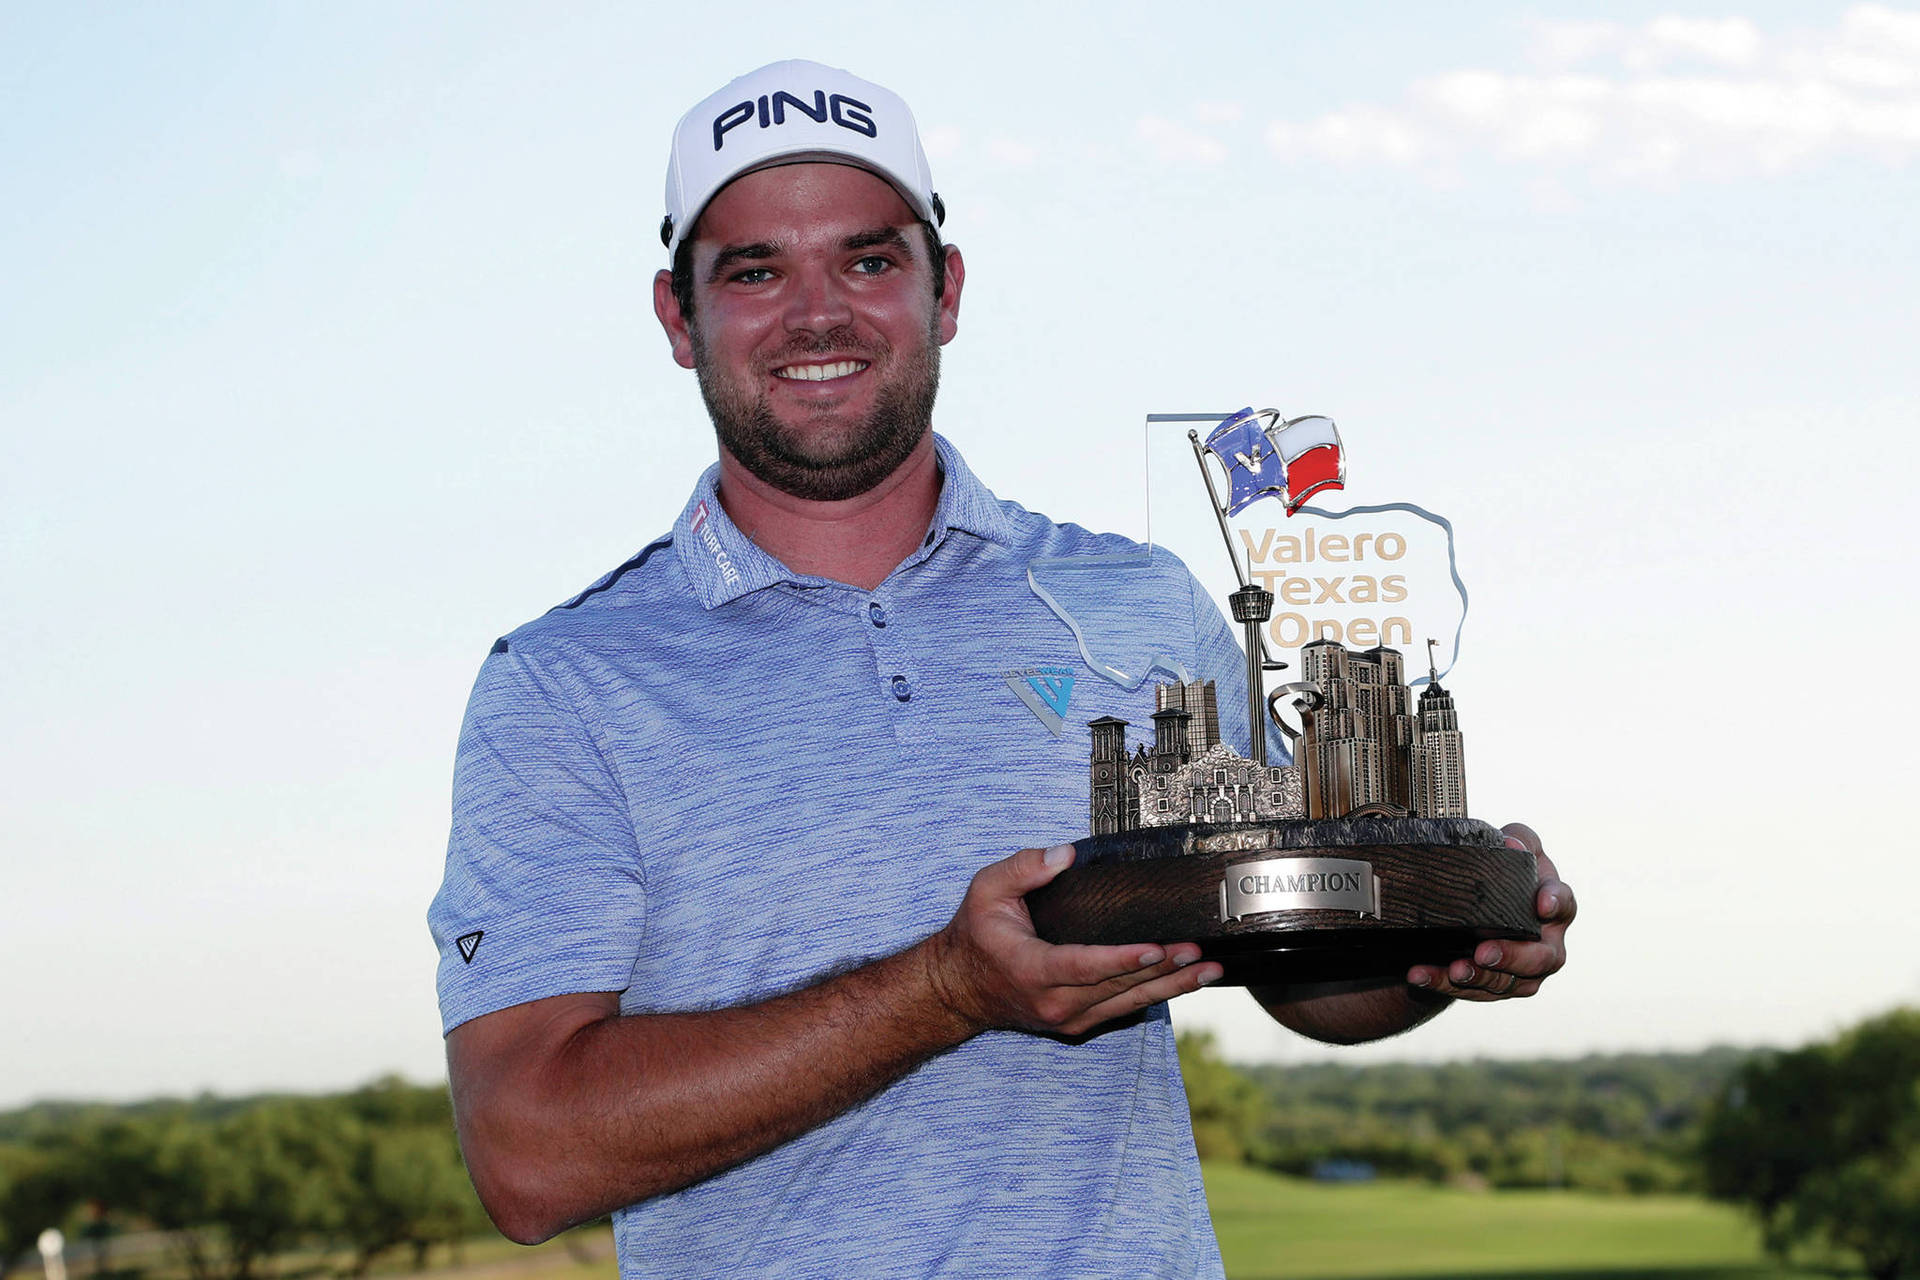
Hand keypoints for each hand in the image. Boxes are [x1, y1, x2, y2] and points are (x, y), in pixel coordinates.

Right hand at [924, 844, 1221, 1036]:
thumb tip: (1064, 856)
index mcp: (1033, 969)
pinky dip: (1155, 994)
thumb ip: (1023, 868)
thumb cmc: (977, 935)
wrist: (957, 989)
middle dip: (1163, 969)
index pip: (1086, 966)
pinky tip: (1184, 981)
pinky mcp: (1077, 1023)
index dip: (1124, 959)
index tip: (1157, 949)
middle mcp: (1055, 1002)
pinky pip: (1123, 1009)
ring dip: (1171, 987)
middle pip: (1119, 987)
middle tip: (1200, 952)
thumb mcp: (987, 891)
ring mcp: (1068, 1018)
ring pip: (1128, 1003)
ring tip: (1208, 971)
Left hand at [1407, 822, 1573, 1000]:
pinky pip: (1472, 991)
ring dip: (1479, 978)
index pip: (1564, 904)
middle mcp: (1546, 944)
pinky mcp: (1494, 986)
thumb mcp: (1513, 846)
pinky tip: (1420, 974)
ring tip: (1454, 970)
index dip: (1555, 903)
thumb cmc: (1504, 871)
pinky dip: (1443, 983)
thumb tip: (1509, 844)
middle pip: (1542, 958)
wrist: (1477, 903)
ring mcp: (1523, 971)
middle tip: (1484, 951)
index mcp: (1554, 907)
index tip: (1542, 905)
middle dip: (1513, 957)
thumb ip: (1517, 840)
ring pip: (1508, 983)